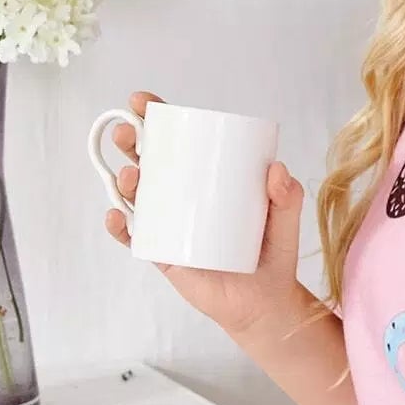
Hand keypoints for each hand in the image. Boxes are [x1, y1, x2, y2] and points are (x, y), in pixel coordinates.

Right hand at [103, 89, 307, 336]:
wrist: (265, 303)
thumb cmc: (272, 253)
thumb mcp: (285, 219)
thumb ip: (287, 196)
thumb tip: (276, 170)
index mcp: (206, 179)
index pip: (178, 142)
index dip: (156, 120)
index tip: (143, 102)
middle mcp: (181, 198)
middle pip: (148, 163)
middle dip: (130, 142)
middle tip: (126, 133)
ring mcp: (169, 225)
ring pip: (136, 197)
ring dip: (124, 182)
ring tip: (130, 176)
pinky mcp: (164, 255)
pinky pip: (135, 239)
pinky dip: (121, 227)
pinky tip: (116, 217)